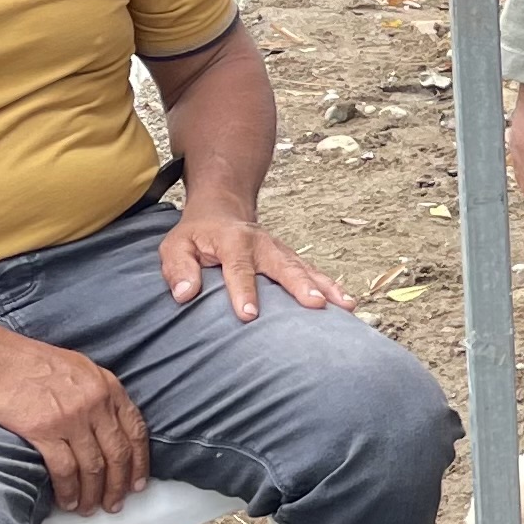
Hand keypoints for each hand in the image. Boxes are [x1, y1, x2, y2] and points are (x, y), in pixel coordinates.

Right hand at [0, 332, 148, 515]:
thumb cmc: (33, 363)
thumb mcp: (81, 370)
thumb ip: (100, 395)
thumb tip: (110, 426)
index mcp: (108, 386)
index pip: (135, 431)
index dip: (139, 462)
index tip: (138, 483)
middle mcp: (96, 403)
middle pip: (117, 454)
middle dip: (118, 485)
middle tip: (114, 504)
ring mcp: (71, 418)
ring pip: (93, 466)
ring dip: (92, 493)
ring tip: (88, 508)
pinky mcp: (44, 431)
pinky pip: (64, 469)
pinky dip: (68, 490)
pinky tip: (67, 501)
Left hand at [163, 204, 352, 320]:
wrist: (222, 208)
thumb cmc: (197, 234)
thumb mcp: (175, 246)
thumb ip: (178, 268)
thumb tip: (185, 294)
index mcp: (233, 242)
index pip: (239, 269)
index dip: (243, 291)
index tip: (249, 315)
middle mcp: (262, 245)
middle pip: (284, 267)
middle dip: (300, 286)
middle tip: (314, 305)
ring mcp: (280, 251)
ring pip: (305, 269)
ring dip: (325, 287)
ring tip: (344, 306)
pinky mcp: (290, 259)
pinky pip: (313, 273)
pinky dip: (331, 287)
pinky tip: (347, 303)